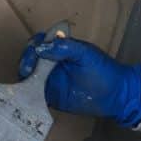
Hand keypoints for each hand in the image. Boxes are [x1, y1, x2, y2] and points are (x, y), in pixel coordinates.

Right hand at [19, 34, 140, 126]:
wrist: (116, 95)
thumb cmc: (104, 70)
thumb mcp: (86, 54)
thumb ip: (65, 47)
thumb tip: (41, 48)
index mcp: (60, 49)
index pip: (39, 43)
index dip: (33, 46)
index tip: (34, 51)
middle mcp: (51, 63)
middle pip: (30, 59)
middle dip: (25, 61)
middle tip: (27, 69)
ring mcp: (50, 80)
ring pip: (29, 76)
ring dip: (24, 77)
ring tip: (26, 80)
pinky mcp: (51, 97)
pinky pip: (34, 94)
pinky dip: (28, 93)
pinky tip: (28, 93)